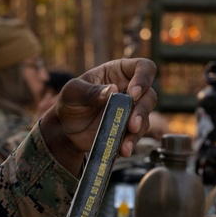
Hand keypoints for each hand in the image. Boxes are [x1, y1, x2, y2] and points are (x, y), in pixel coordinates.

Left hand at [40, 57, 157, 173]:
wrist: (66, 130)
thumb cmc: (70, 103)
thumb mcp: (73, 92)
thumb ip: (90, 90)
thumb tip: (112, 90)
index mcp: (118, 72)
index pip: (143, 67)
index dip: (143, 78)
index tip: (133, 93)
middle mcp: (129, 89)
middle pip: (149, 95)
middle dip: (142, 110)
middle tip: (131, 123)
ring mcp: (130, 110)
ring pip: (145, 117)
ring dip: (138, 129)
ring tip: (126, 141)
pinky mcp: (128, 128)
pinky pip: (137, 135)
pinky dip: (131, 142)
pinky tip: (122, 148)